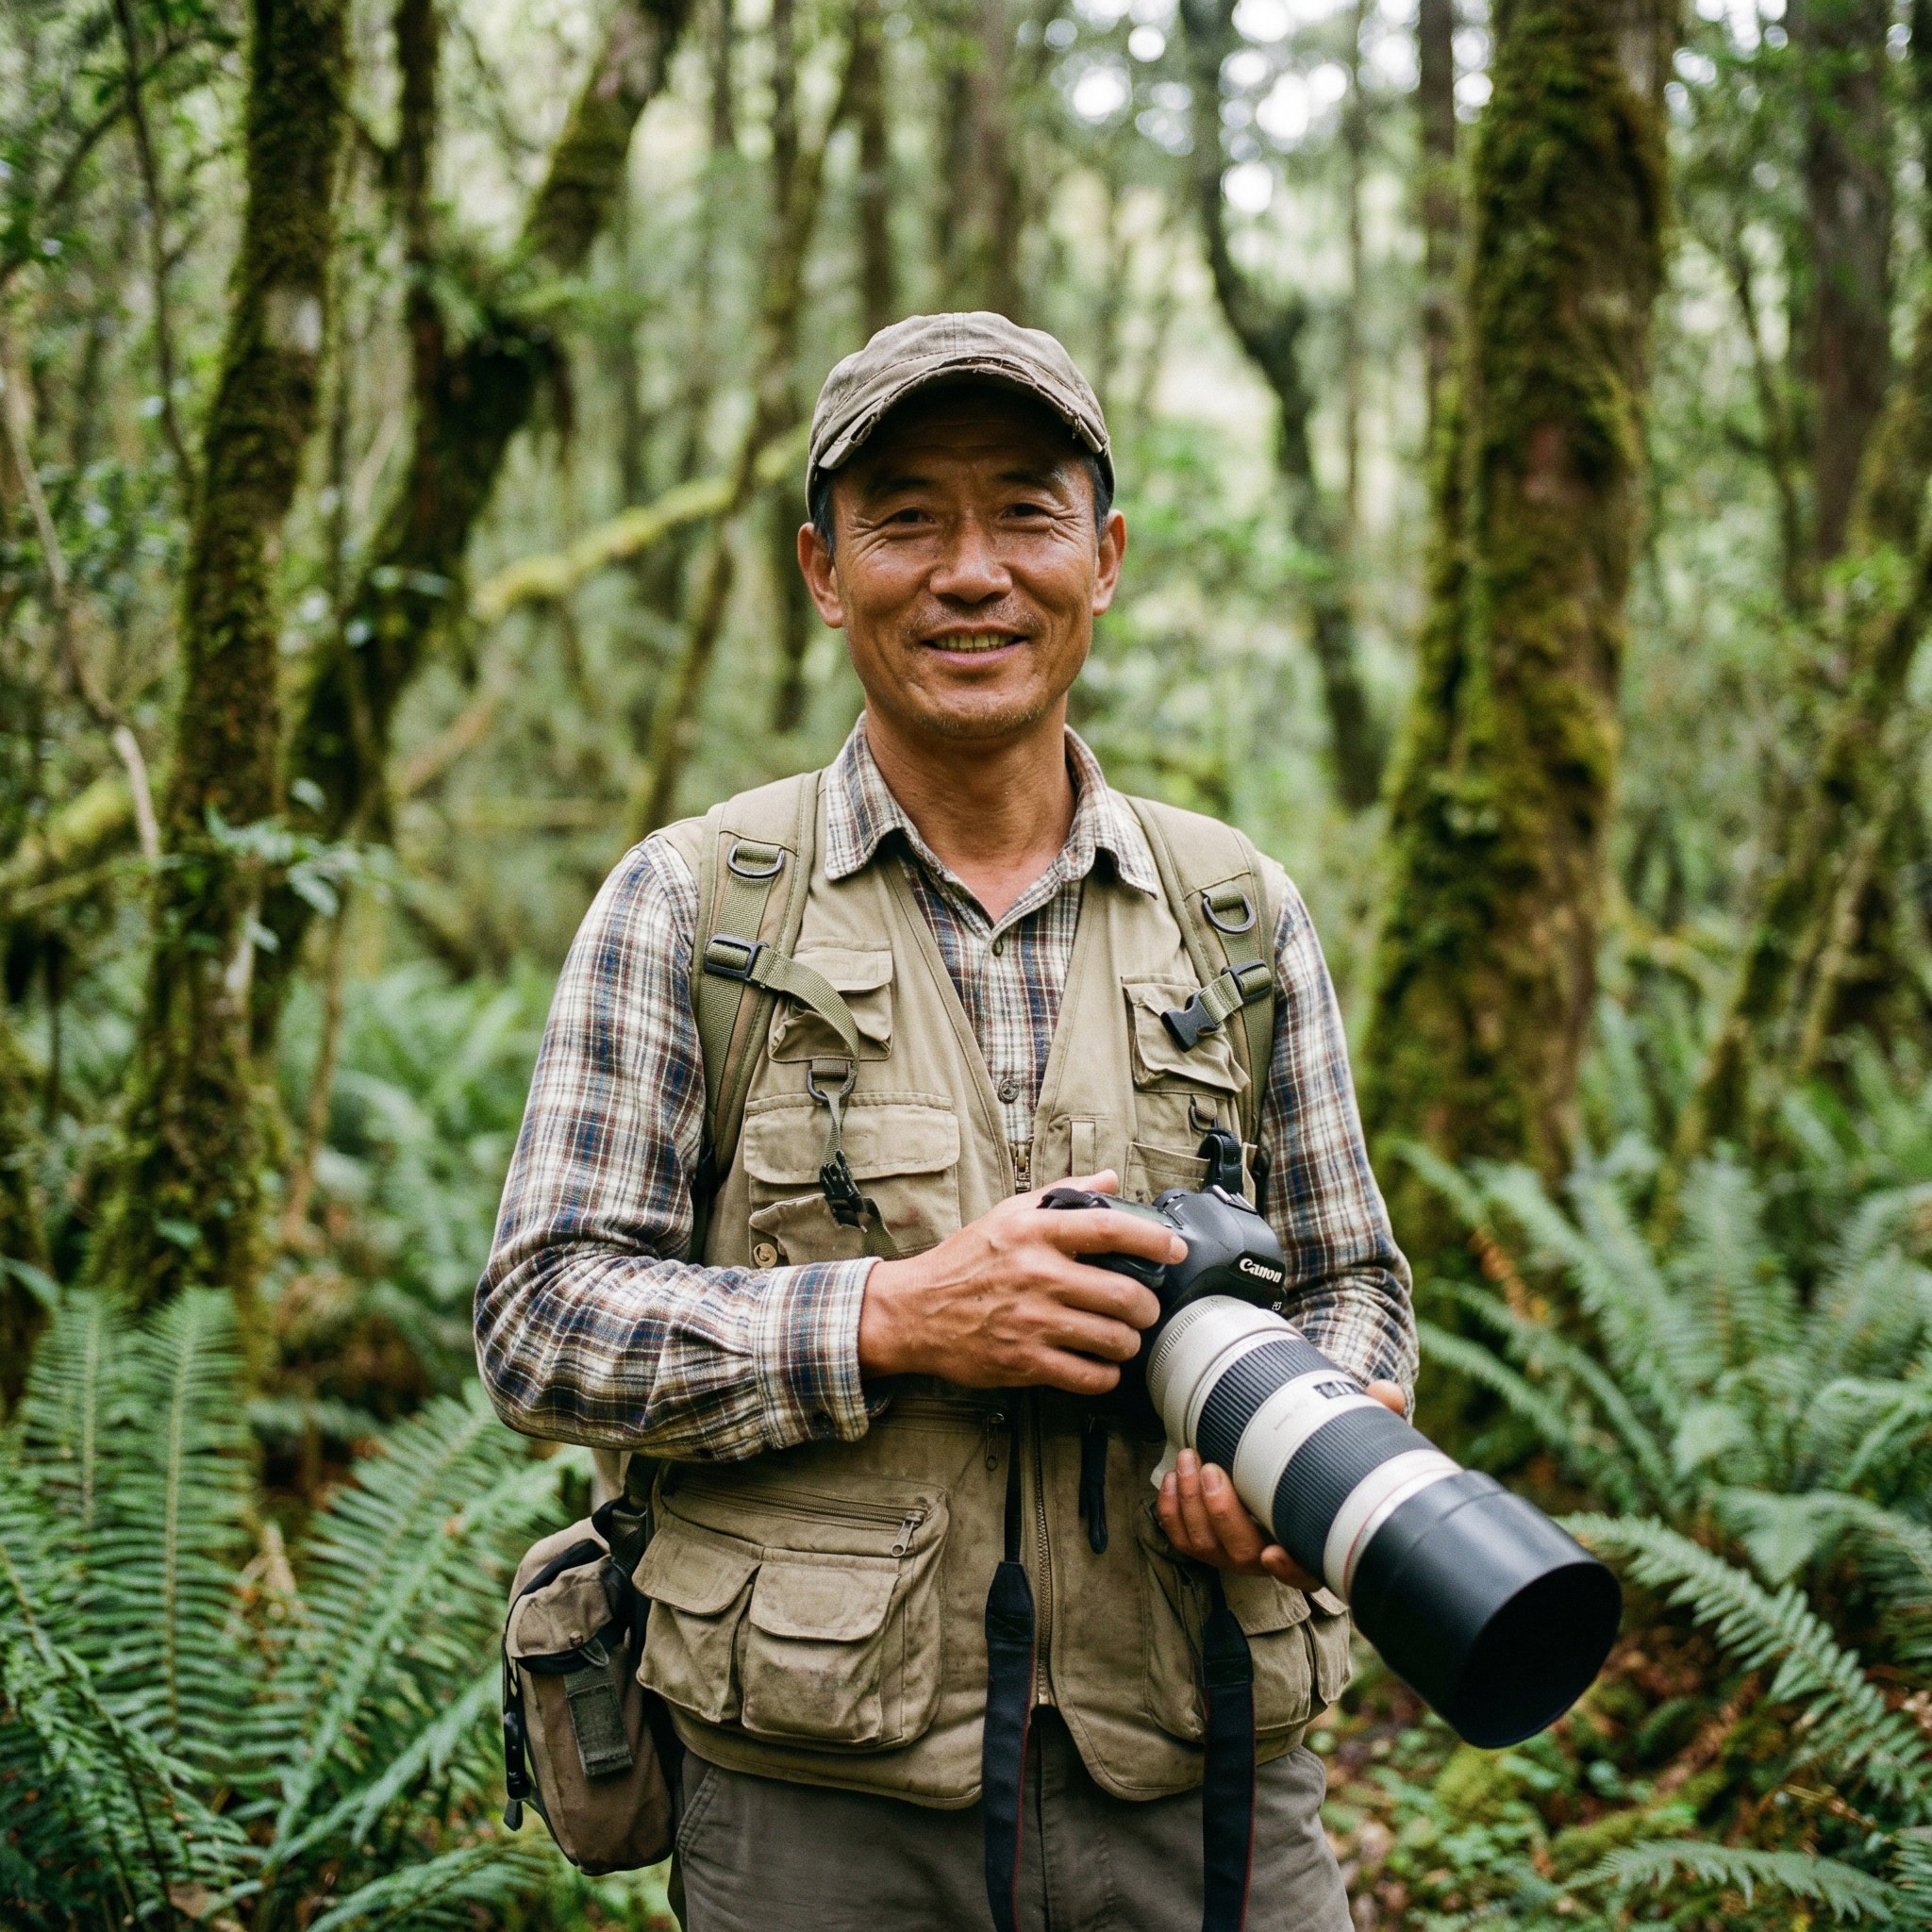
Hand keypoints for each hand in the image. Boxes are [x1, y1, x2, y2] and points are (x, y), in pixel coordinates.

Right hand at [856, 1170, 1179, 1395]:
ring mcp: (1032, 1322)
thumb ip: (1063, 1194)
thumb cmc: (965, 1261)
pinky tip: (1101, 1365)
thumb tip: (1109, 1178)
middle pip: (1125, 1294)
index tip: (1175, 1248)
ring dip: (1129, 1342)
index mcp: (1036, 1232)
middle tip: (1146, 1307)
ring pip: (1113, 1339)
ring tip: (1124, 1337)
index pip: (1110, 1229)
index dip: (1154, 1240)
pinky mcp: (1025, 1362)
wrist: (916, 1310)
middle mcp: (1038, 1275)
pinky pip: (1088, 1376)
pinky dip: (1106, 1375)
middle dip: (1148, 1306)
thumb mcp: (1009, 1214)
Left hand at [1156, 1380, 1409, 1590]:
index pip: (1307, 1571)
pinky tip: (1172, 1476)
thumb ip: (1375, 1416)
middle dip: (1221, 1514)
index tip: (1273, 1552)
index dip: (1290, 1568)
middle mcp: (1271, 1553)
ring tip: (1188, 1457)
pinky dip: (1170, 1511)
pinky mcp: (1207, 1538)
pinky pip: (1181, 1537)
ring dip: (1190, 1503)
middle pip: (1242, 1554)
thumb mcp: (1355, 1434)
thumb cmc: (1326, 1452)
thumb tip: (1387, 1394)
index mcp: (1312, 1541)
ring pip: (1205, 1545)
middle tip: (1210, 1468)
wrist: (1291, 1452)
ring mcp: (1235, 1550)